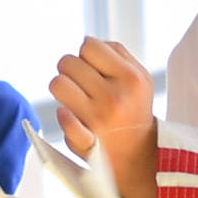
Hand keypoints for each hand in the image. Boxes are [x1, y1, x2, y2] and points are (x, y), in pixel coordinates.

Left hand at [50, 36, 158, 197]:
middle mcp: (114, 97)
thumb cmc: (133, 110)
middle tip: (82, 85)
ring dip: (62, 88)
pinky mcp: (83, 139)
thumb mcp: (140, 79)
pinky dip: (63, 114)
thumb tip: (86, 41)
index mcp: (130, 78)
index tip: (92, 68)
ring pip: (57, 83)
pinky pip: (61, 115)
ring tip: (75, 97)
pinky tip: (72, 116)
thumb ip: (116, 54)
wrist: (140, 156)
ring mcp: (97, 118)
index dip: (85, 55)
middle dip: (71, 71)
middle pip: (67, 62)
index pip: (88, 46)